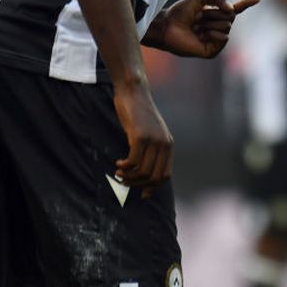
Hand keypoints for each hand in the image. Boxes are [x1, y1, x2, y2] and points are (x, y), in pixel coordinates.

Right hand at [113, 81, 173, 197]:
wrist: (134, 92)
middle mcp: (164, 144)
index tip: (142, 194)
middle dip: (137, 184)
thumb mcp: (149, 132)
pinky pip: (133, 161)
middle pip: (154, 177)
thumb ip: (151, 149)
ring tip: (119, 173)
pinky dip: (124, 167)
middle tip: (124, 182)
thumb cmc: (138, 113)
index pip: (165, 175)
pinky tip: (118, 164)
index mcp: (168, 145)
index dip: (153, 187)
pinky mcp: (140, 136)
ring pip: (142, 171)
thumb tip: (144, 171)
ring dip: (128, 177)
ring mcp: (153, 140)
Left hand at [150, 0, 259, 57]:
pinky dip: (214, 34)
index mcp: (215, 15)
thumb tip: (232, 10)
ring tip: (197, 28)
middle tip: (199, 18)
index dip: (246, 4)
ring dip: (211, 24)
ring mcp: (216, 40)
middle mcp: (217, 28)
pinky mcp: (212, 51)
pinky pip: (224, 38)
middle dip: (215, 14)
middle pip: (230, 17)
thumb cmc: (180, 12)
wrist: (167, 26)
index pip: (235, 9)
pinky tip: (202, 35)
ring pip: (227, 27)